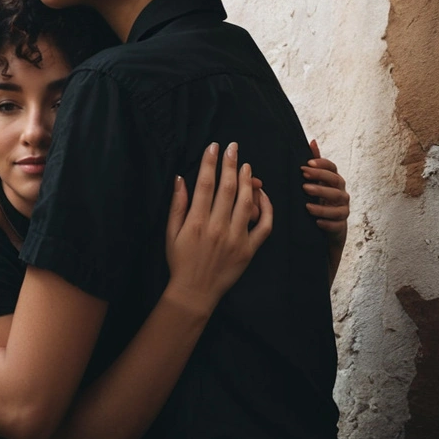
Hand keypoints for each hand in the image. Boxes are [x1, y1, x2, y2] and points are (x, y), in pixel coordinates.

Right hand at [163, 142, 272, 315]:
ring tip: (247, 166)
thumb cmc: (180, 261)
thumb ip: (177, 205)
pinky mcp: (249, 250)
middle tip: (233, 148)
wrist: (194, 292)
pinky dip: (267, 208)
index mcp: (197, 222)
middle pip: (228, 188)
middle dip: (230, 164)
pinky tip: (263, 195)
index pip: (205, 184)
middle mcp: (218, 228)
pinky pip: (264, 226)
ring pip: (247, 203)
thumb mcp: (171, 233)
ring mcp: (236, 239)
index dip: (210, 163)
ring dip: (248, 181)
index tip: (214, 147)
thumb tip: (180, 178)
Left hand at [303, 139, 348, 282]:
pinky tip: (316, 222)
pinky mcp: (341, 229)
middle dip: (321, 182)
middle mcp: (341, 195)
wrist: (322, 234)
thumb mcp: (313, 185)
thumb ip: (314, 165)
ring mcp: (343, 212)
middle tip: (303, 183)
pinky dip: (327, 223)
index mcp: (334, 182)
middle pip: (337, 184)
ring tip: (306, 205)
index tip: (307, 164)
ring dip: (322, 204)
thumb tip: (313, 140)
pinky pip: (337, 225)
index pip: (333, 168)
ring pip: (338, 205)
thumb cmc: (317, 204)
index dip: (322, 165)